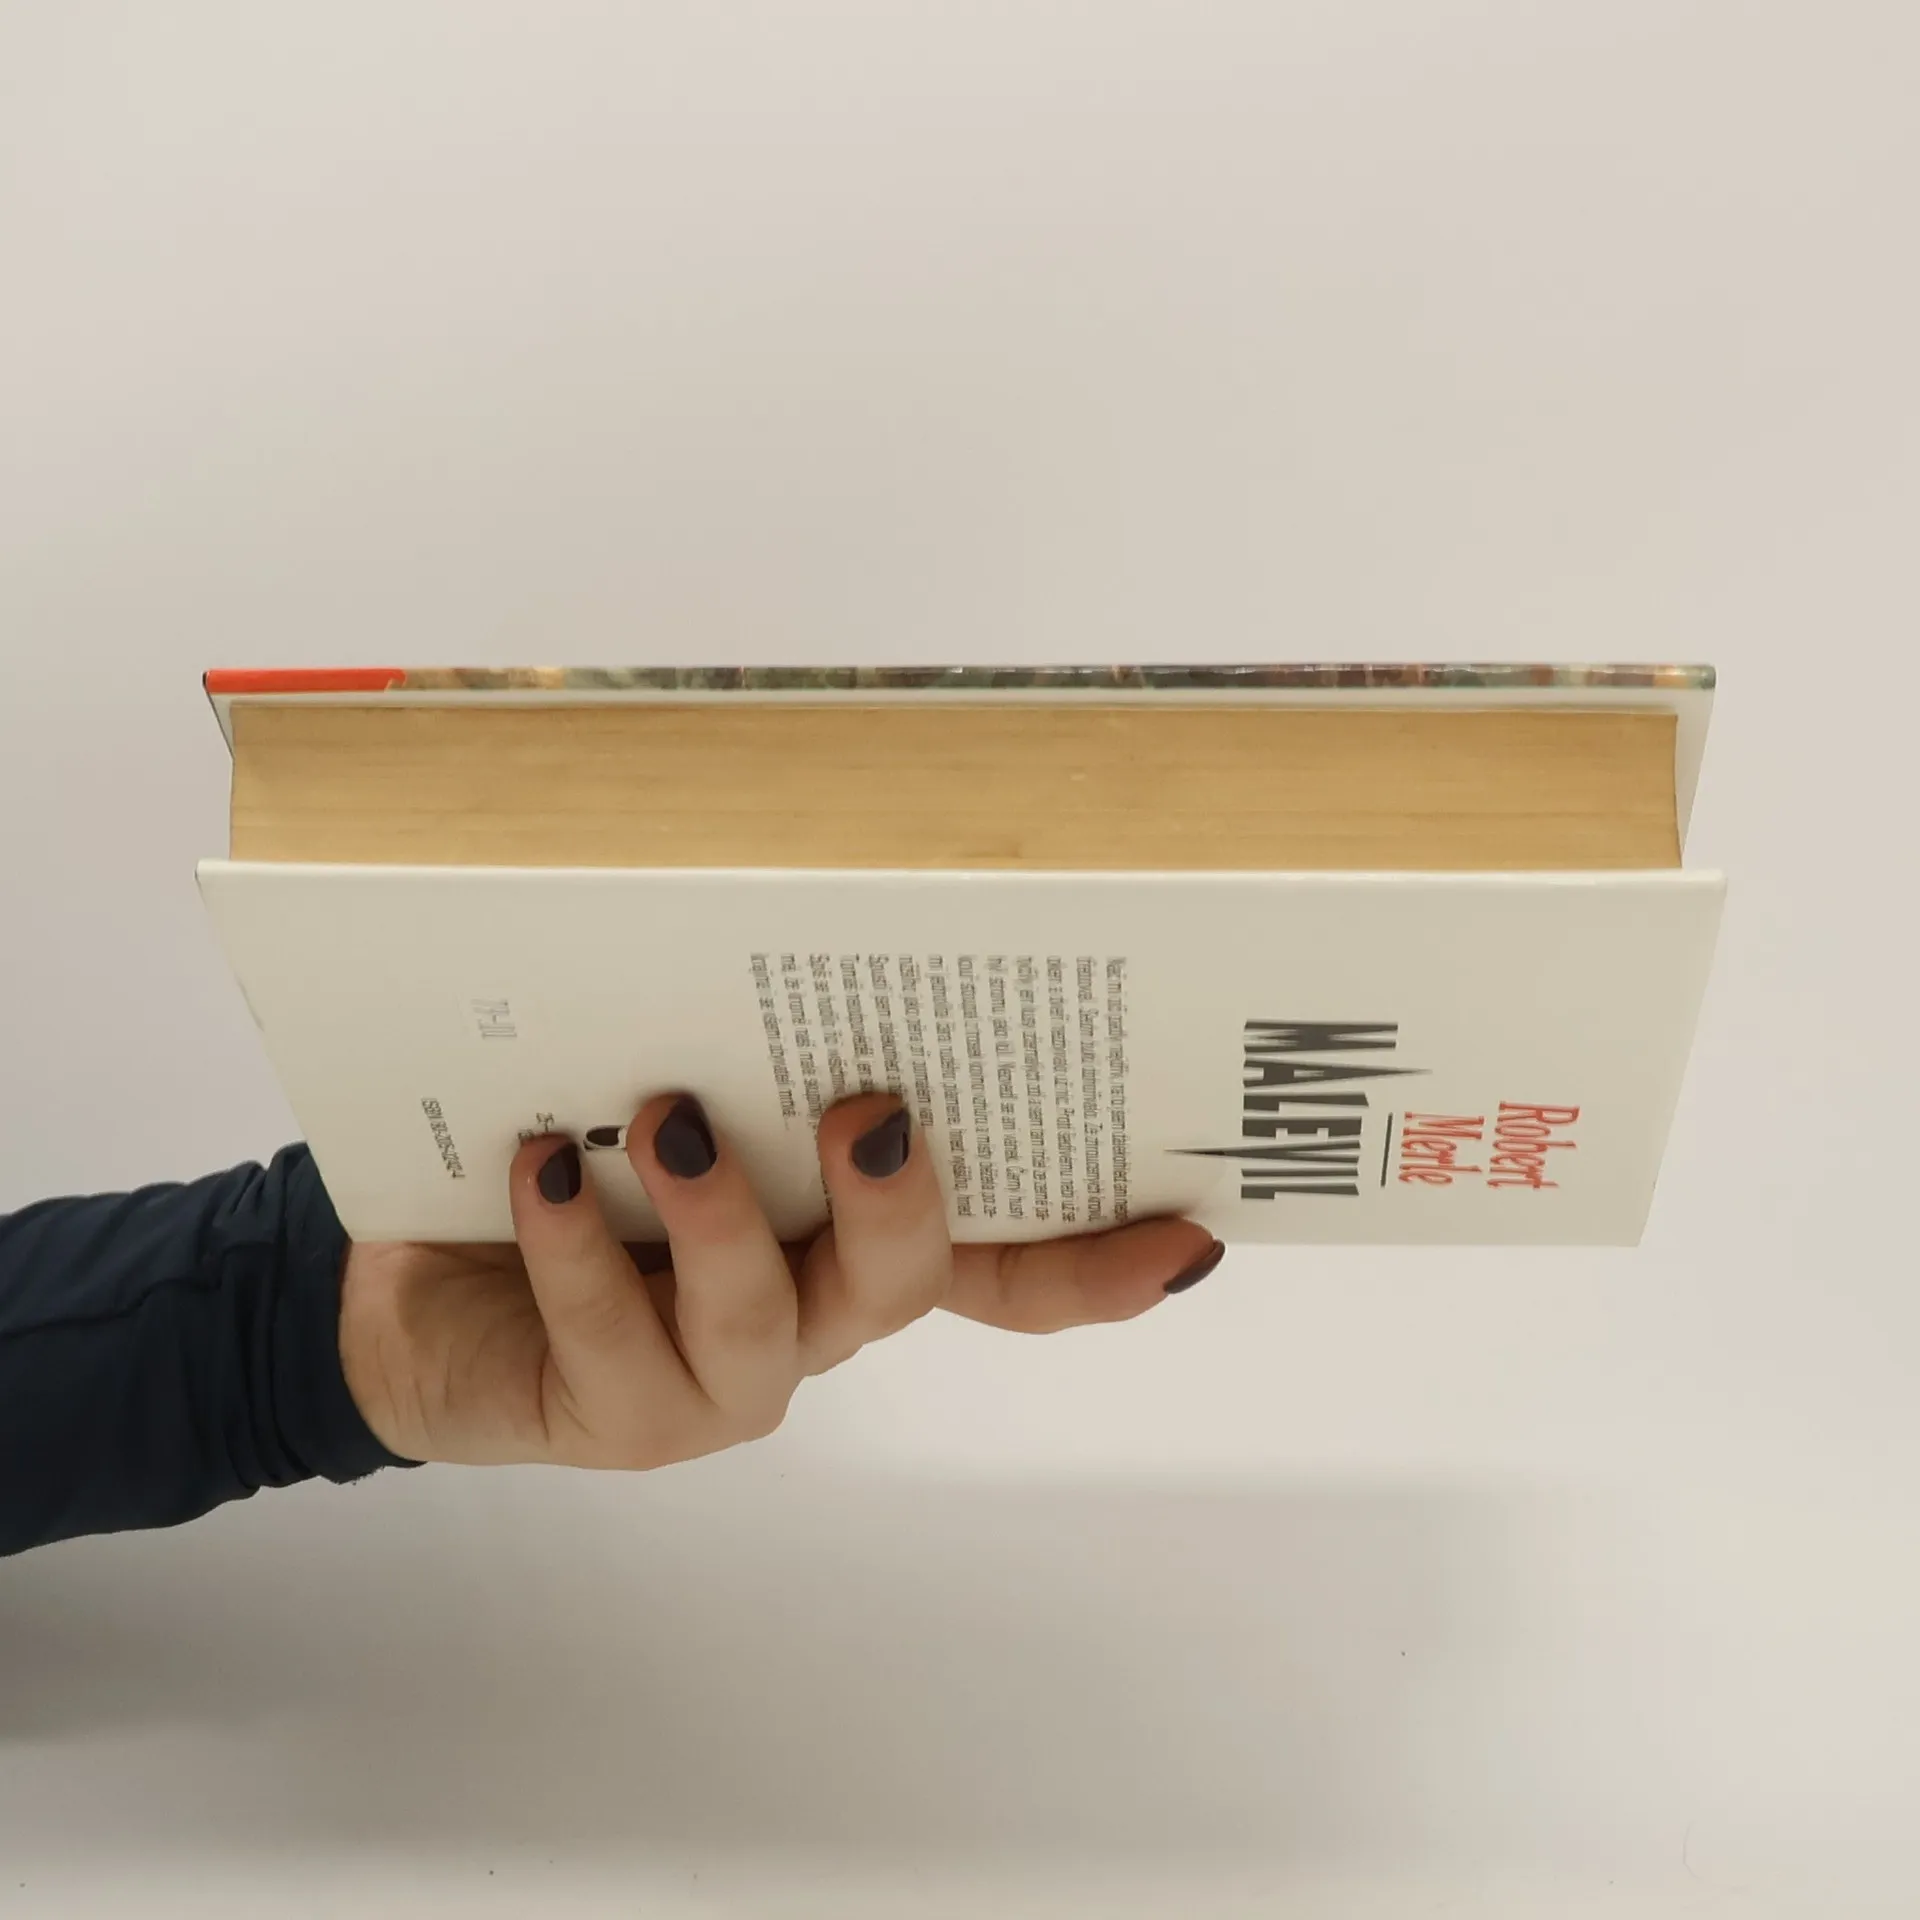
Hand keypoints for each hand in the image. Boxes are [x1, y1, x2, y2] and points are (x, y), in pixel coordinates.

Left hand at [337, 1092, 1223, 1466]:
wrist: (421, 1276)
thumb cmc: (570, 1153)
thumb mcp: (672, 1075)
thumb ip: (743, 1032)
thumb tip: (793, 889)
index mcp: (847, 1237)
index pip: (1002, 1257)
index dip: (1096, 1257)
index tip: (1189, 1231)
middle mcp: (811, 1312)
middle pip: (906, 1279)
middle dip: (900, 1201)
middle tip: (869, 1112)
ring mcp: (723, 1377)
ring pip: (764, 1319)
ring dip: (721, 1213)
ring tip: (664, 1117)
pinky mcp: (623, 1413)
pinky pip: (616, 1332)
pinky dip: (576, 1244)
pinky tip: (537, 1170)